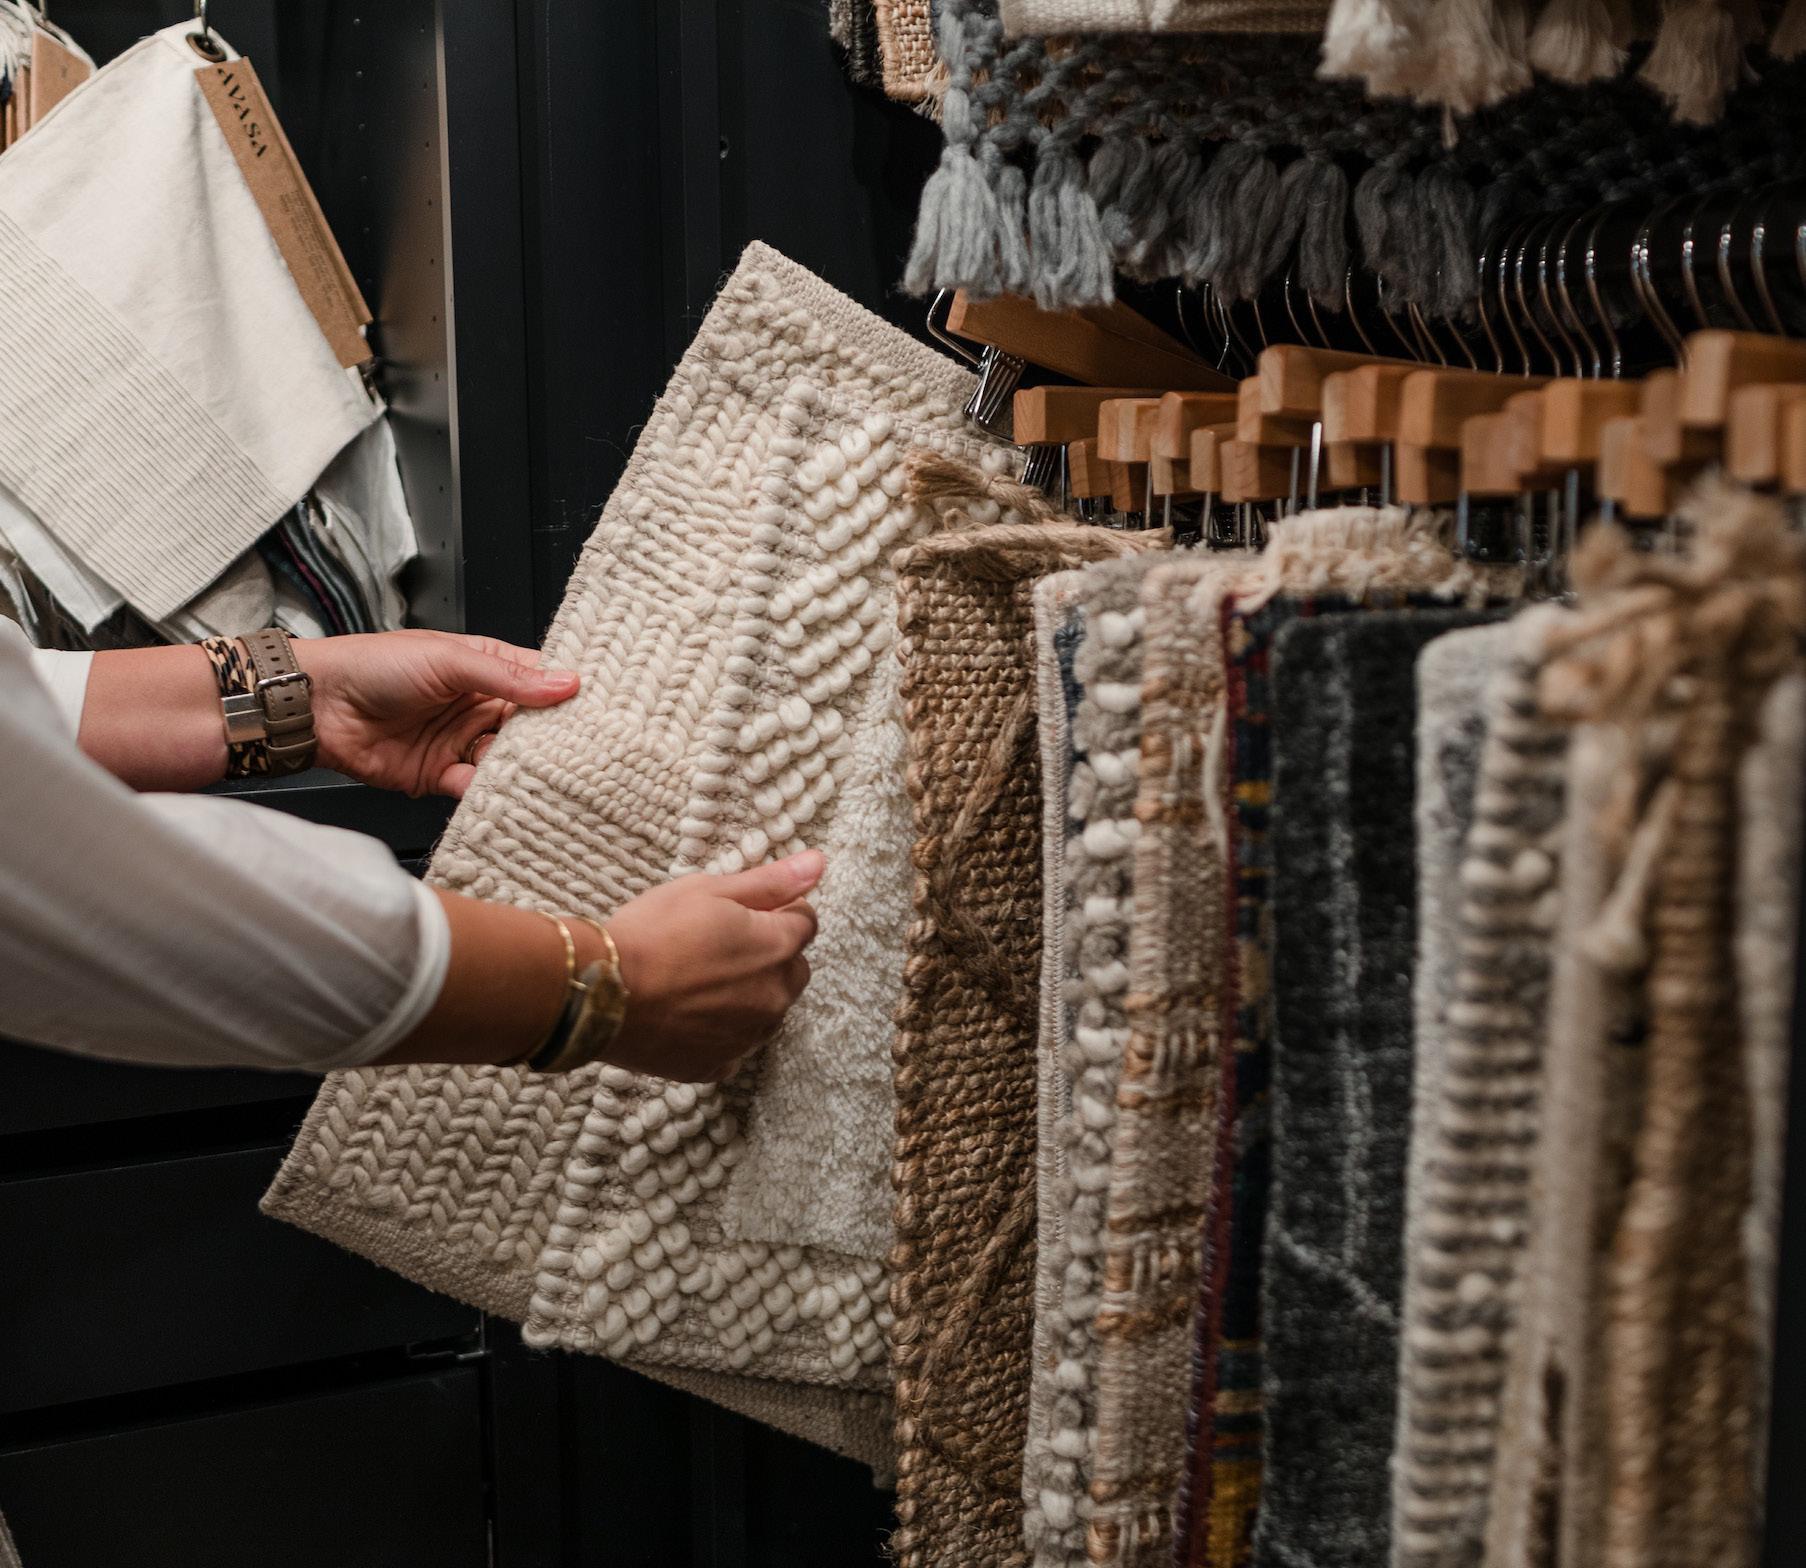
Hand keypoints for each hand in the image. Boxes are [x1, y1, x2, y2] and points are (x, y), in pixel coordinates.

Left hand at [296, 630, 578, 797]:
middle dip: (552, 739)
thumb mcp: (448, 660)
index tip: (602, 708)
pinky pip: (476, 788)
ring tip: (550, 775)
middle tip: (586, 751)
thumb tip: (566, 682)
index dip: (567, 693)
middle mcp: (477, 706)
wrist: (317, 706)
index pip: (538, 681)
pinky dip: (491, 793)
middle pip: (530, 727)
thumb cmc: (374, 666)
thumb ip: (507, 677)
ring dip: (523, 768)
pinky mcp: (439, 775)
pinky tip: (507, 793)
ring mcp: (460, 742)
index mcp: (484, 668)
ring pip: (507, 760)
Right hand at [600, 850, 824, 1082]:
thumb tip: (819, 864)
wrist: (598, 992)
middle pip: (793, 970)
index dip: (776, 912)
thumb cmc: (651, 932)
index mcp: (777, 949)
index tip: (741, 912)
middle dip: (769, 955)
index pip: (805, 923)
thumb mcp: (709, 890)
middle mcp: (774, 998)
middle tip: (716, 944)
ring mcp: (747, 1038)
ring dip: (748, 995)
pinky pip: (735, 1045)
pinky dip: (721, 1031)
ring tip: (697, 979)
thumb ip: (771, 882)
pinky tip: (688, 1013)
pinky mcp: (717, 1065)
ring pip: (767, 1010)